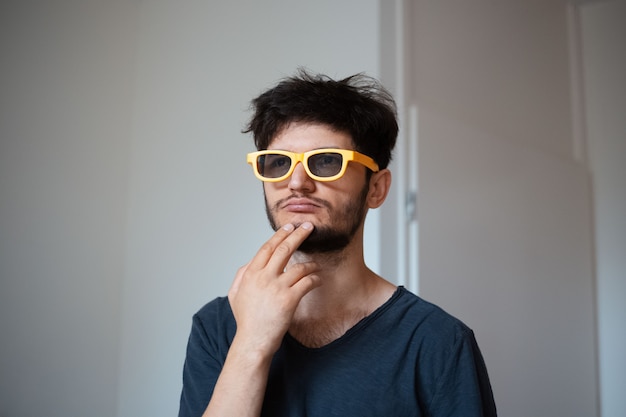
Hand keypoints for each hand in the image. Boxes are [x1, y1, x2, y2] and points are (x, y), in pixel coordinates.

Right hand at [227, 222, 320, 355]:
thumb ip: (242, 275)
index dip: (280, 234)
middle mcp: (263, 277)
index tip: (289, 226)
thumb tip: (252, 261)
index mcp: (250, 274)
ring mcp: (277, 288)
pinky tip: (318, 279)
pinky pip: (307, 282)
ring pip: (299, 266)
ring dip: (310, 263)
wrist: (253, 341)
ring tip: (316, 264)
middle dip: (298, 234)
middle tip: (309, 227)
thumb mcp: (235, 294)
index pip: (267, 247)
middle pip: (284, 249)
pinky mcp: (289, 299)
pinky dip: (315, 278)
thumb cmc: (246, 320)